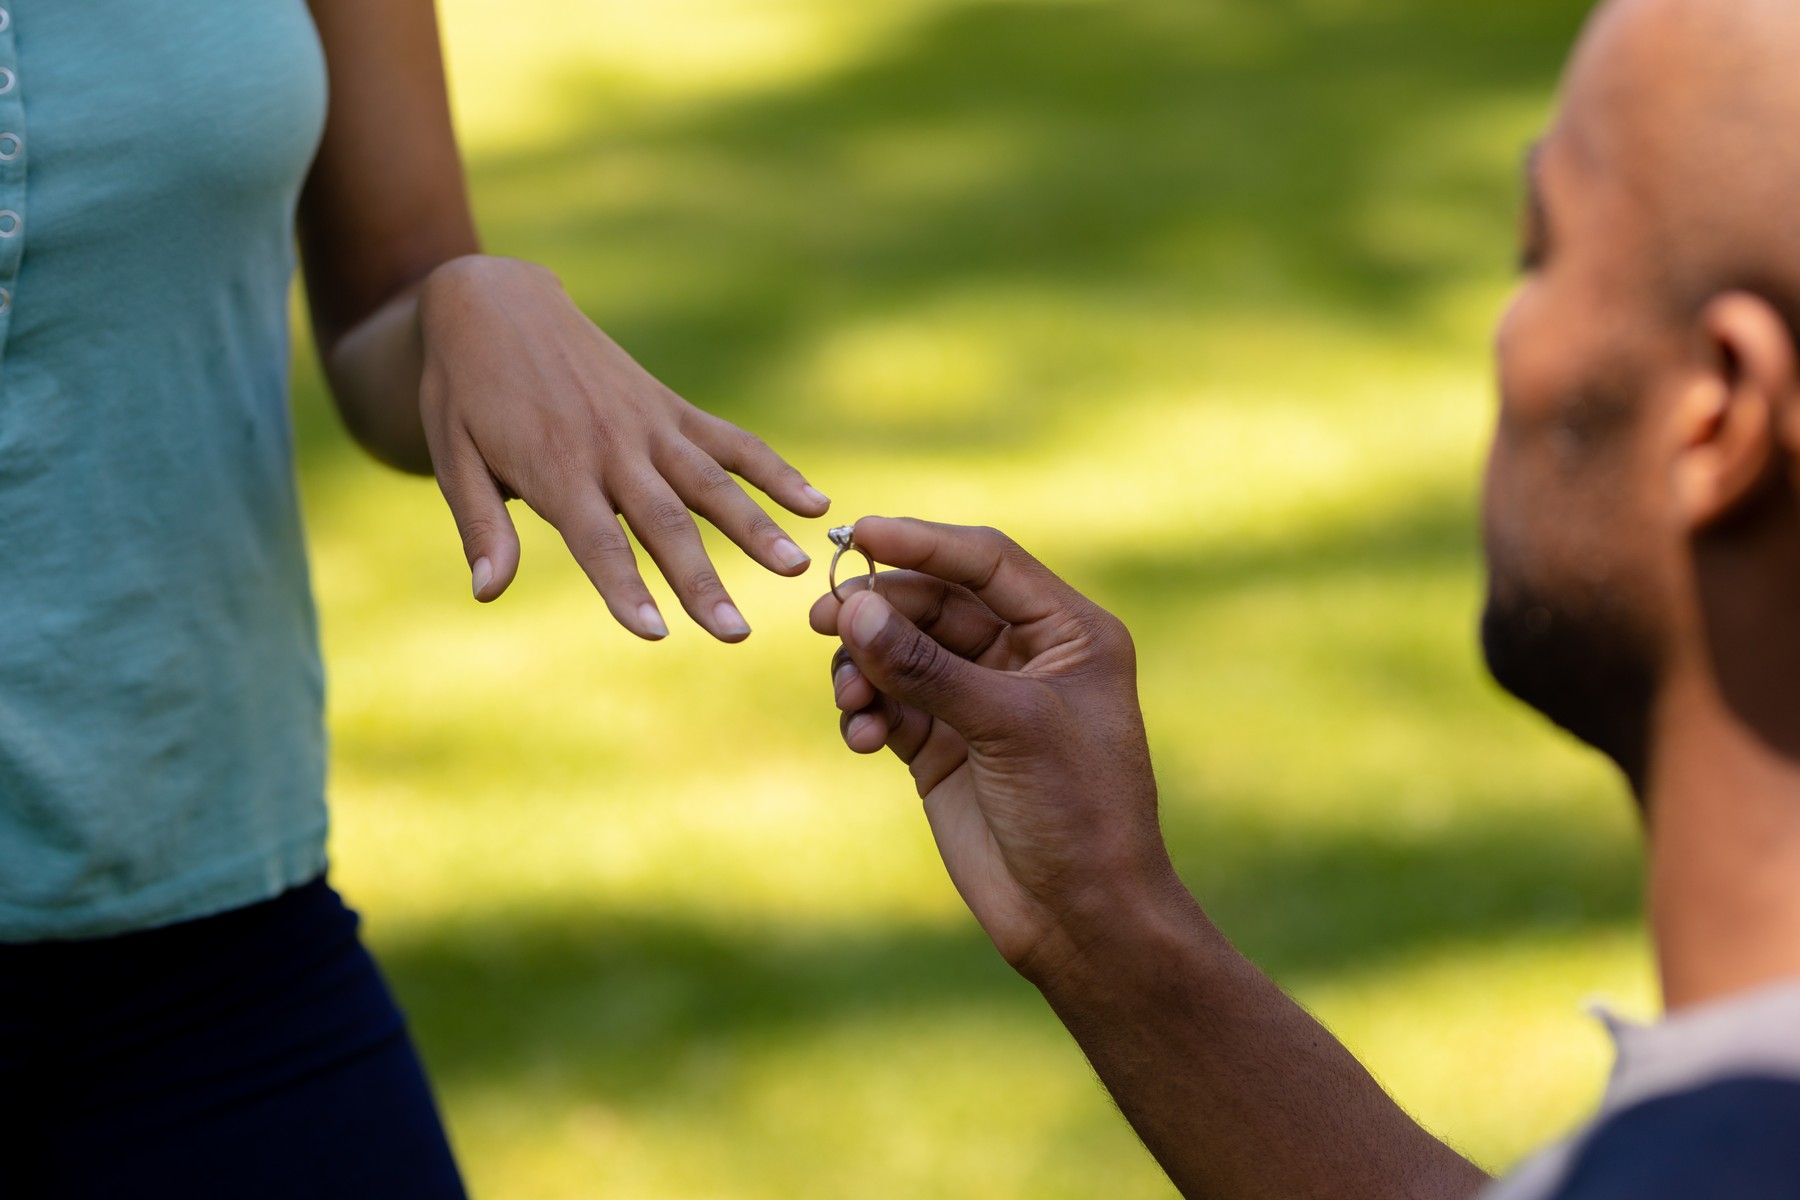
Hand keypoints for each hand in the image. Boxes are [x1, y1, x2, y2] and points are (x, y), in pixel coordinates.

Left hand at [416, 255, 829, 640]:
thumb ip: (482, 526)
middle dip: (702, 582)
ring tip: (795, 569)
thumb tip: (488, 592)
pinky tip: (815, 501)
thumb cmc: (465, 391)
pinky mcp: (671, 408)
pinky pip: (731, 441)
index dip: (625, 587)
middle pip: (665, 524)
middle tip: (734, 633)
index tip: (655, 633)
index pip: (597, 541)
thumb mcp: (453, 456)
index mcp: (555, 467)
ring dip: (756, 528)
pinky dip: (774, 469)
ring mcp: (649, 425)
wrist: (497, 303)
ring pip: (711, 484)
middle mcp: (611, 448)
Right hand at [810, 517, 1176, 977]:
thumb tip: (852, 608)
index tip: (858, 533)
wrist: (1081, 917)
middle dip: (879, 611)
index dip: (922, 543)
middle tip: (825, 620)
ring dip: (865, 668)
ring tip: (852, 703)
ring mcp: (978, 701)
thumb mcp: (1007, 726)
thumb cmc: (1076, 811)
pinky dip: (867, 713)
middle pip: (933, 602)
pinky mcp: (942, 746)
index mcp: (1068, 632)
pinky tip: (863, 740)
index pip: (986, 561)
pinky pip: (888, 705)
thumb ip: (927, 665)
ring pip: (901, 652)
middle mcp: (1023, 657)